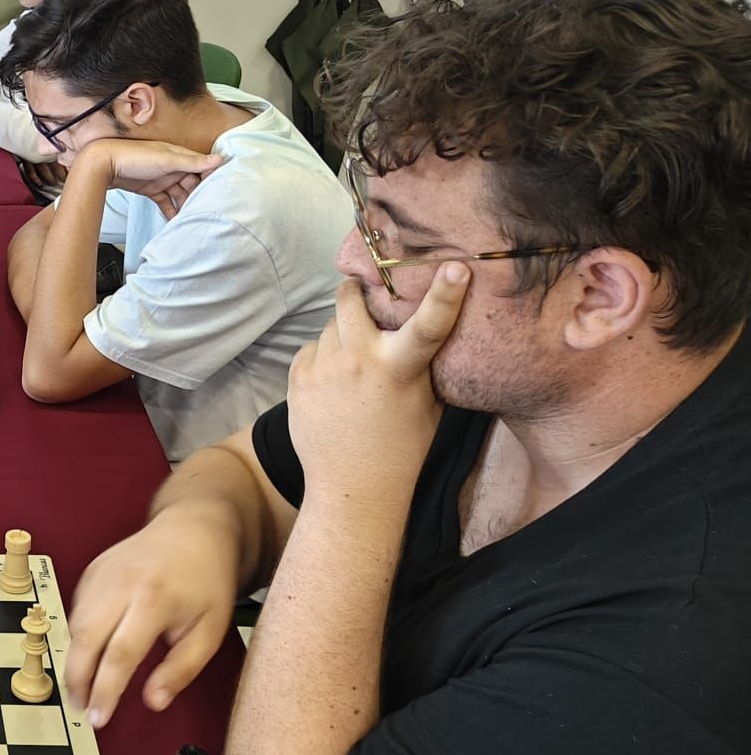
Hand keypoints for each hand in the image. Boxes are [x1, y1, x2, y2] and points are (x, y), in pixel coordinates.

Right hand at [66, 506, 247, 727]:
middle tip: (81, 707)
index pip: (120, 654)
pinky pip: (77, 608)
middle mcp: (121, 584)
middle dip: (77, 678)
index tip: (99, 719)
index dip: (105, 691)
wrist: (194, 528)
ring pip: (74, 623)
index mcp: (154, 600)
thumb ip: (181, 669)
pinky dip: (77, 635)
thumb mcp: (210, 630)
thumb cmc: (207, 583)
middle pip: (85, 638)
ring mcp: (102, 573)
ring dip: (73, 659)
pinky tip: (88, 653)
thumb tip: (153, 702)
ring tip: (81, 688)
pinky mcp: (92, 569)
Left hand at [78, 138, 223, 218]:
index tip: (222, 194)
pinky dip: (171, 211)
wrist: (104, 164)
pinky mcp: (151, 190)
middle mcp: (173, 167)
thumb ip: (192, 162)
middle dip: (199, 197)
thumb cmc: (134, 156)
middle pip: (192, 184)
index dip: (211, 180)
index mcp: (179, 156)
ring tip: (195, 220)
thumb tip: (219, 159)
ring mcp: (162, 179)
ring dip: (186, 206)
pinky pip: (166, 202)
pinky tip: (177, 222)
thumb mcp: (166, 159)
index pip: (202, 168)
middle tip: (209, 212)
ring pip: (180, 195)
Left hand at [287, 270, 466, 488]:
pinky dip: (323, 357)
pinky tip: (334, 381)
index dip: (445, 293)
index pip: (428, 323)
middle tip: (365, 294)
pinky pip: (311, 349)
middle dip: (357, 292)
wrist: (352, 487)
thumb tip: (426, 328)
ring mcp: (323, 367)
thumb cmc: (401, 447)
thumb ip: (424, 364)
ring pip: (330, 326)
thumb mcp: (428, 404)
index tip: (456, 267)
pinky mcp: (297, 378)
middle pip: (350, 300)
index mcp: (400, 368)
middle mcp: (359, 360)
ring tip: (353, 358)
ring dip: (342, 332)